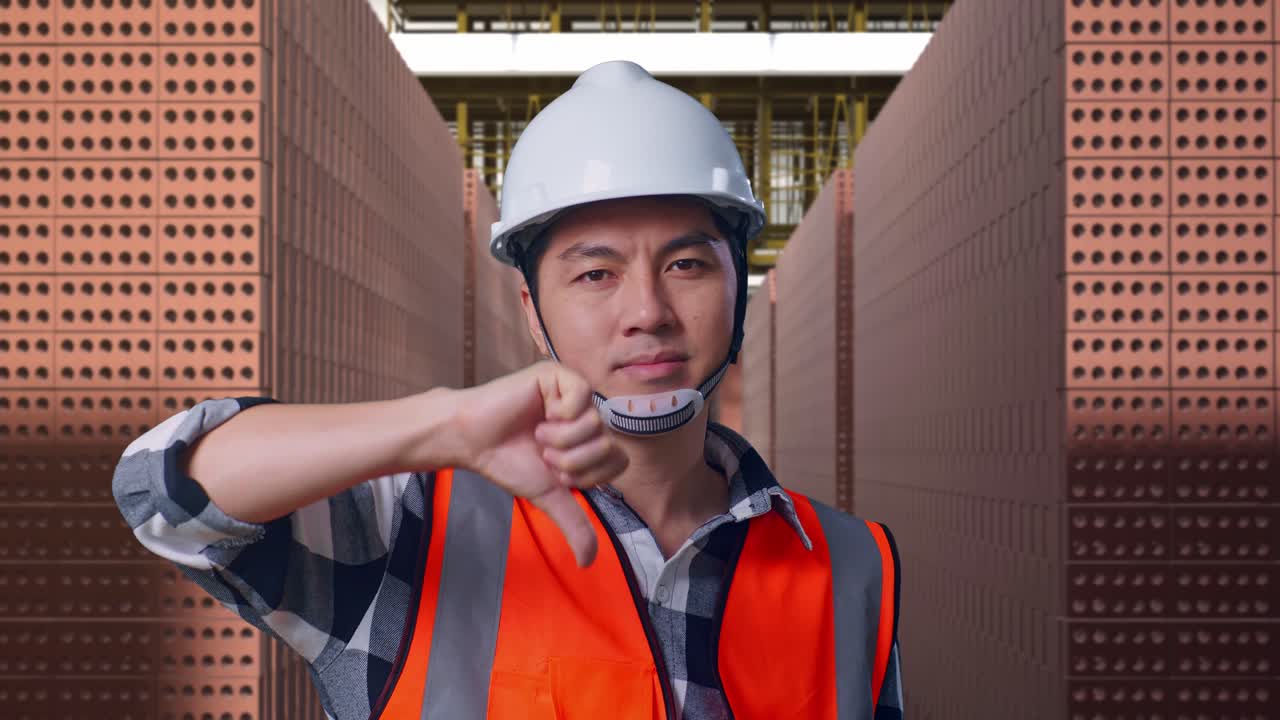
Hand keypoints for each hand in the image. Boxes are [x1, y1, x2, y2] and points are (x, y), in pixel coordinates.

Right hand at [451, 361, 628, 566]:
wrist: (473, 440)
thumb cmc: (507, 461)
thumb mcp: (548, 496)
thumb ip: (573, 524)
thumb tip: (588, 562)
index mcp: (589, 441)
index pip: (619, 461)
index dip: (589, 475)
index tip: (557, 474)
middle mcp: (587, 416)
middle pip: (608, 444)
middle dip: (571, 461)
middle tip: (544, 454)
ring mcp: (575, 394)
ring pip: (595, 424)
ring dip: (560, 440)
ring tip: (537, 434)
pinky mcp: (559, 376)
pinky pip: (581, 397)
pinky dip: (559, 415)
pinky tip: (539, 414)